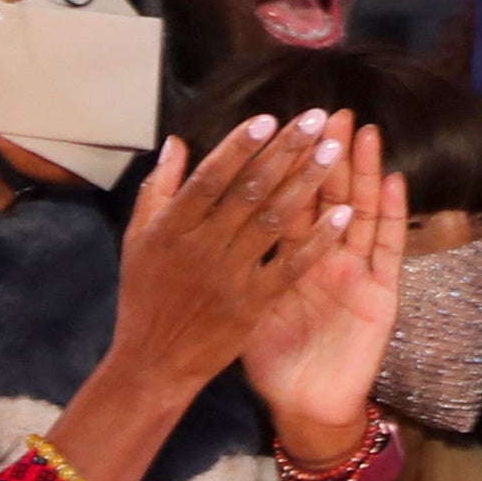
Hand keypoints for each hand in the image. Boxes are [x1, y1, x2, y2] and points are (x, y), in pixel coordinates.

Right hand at [107, 114, 356, 406]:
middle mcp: (201, 246)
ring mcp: (230, 275)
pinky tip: (344, 214)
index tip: (268, 118)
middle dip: (285, 152)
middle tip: (316, 119)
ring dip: (306, 184)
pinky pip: (291, 265)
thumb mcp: (137, 240)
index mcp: (170, 228)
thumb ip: (159, 189)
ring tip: (334, 152)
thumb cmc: (145, 296)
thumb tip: (178, 143)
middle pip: (249, 191)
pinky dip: (318, 240)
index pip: (210, 178)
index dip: (239, 147)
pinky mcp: (254, 303)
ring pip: (274, 221)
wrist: (154, 362)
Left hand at [241, 122, 410, 462]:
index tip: (282, 122)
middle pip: (327, 198)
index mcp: (288, 257)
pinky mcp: (379, 293)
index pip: (286, 201)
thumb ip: (230, 263)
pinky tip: (394, 181)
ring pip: (361, 211)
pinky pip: (385, 249)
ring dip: (364, 171)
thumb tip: (208, 227)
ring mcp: (355, 271)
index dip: (284, 164)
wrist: (307, 404)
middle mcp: (325, 257)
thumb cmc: (276, 357)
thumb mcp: (247, 307)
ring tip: (363, 132)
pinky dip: (392, 214)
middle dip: (326, 155)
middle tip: (329, 113)